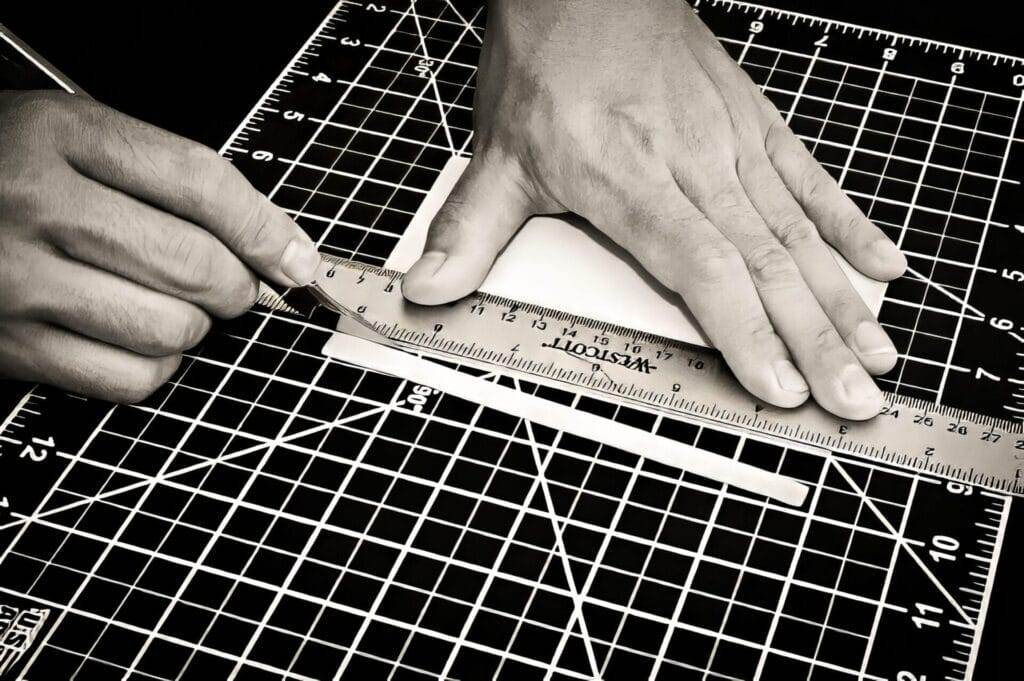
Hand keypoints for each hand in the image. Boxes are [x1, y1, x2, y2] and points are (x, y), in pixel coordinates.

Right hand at [0, 91, 320, 401]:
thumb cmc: (0, 177)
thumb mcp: (76, 142)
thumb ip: (170, 181)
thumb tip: (276, 245)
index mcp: (63, 135)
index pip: (201, 182)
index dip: (267, 229)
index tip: (298, 260)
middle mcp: (38, 205)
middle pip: (195, 262)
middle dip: (236, 285)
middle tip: (228, 283)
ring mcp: (20, 281)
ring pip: (171, 328)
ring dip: (193, 326)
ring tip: (170, 305)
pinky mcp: (11, 346)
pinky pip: (129, 378)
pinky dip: (155, 367)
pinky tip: (137, 339)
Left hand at [401, 0, 905, 419]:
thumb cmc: (546, 62)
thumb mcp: (497, 153)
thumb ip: (470, 231)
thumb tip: (429, 289)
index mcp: (631, 179)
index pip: (702, 265)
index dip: (745, 328)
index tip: (780, 384)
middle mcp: (693, 164)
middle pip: (767, 263)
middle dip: (817, 340)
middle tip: (856, 398)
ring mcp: (731, 143)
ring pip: (799, 233)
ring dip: (843, 300)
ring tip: (877, 356)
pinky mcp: (753, 123)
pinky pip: (812, 179)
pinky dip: (849, 223)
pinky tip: (882, 265)